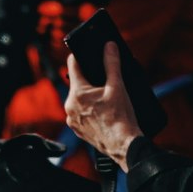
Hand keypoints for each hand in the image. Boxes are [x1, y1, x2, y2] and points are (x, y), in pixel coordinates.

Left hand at [64, 42, 142, 171]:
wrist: (123, 145)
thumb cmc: (121, 117)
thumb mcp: (118, 86)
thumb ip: (112, 63)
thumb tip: (109, 46)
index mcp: (77, 93)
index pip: (73, 65)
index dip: (80, 56)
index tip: (85, 53)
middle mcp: (69, 106)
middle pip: (77, 84)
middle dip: (89, 80)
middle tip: (104, 81)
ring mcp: (72, 120)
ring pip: (78, 99)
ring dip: (89, 96)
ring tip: (105, 99)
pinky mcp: (77, 130)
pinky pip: (80, 114)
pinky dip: (89, 110)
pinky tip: (102, 112)